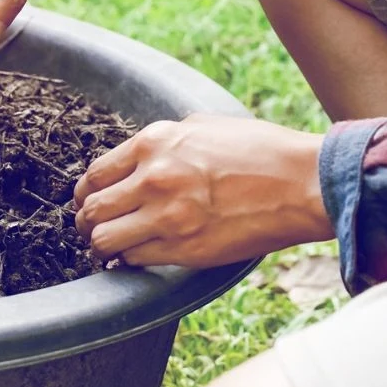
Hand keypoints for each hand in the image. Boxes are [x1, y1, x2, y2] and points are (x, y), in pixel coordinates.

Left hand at [73, 114, 334, 267]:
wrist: (301, 183)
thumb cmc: (261, 150)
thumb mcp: (204, 126)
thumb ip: (166, 140)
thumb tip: (140, 158)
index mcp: (155, 142)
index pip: (96, 173)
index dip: (85, 192)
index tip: (88, 201)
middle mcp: (154, 178)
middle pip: (91, 208)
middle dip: (85, 220)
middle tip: (90, 227)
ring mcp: (167, 216)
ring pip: (103, 238)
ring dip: (101, 244)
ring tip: (108, 247)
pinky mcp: (184, 248)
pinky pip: (134, 259)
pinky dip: (129, 260)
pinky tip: (136, 256)